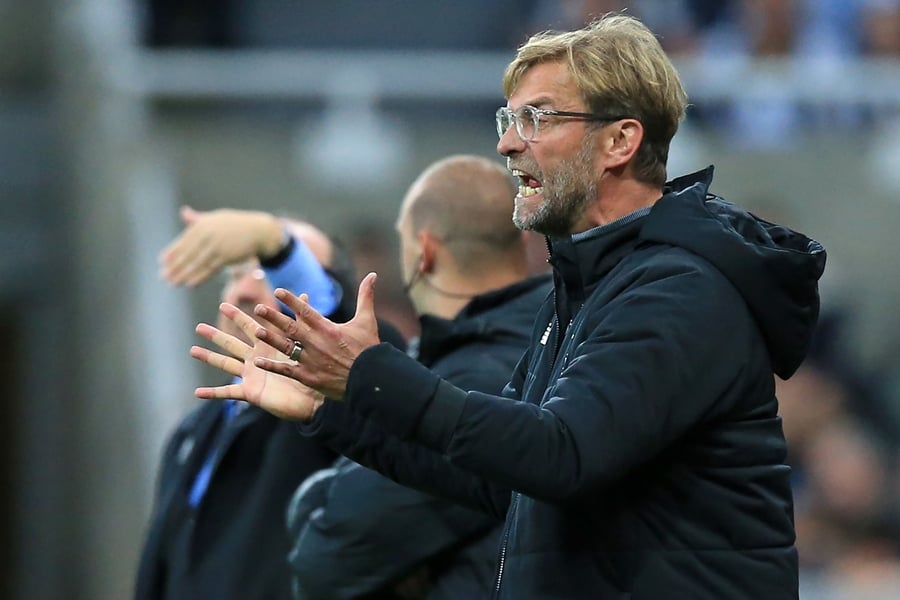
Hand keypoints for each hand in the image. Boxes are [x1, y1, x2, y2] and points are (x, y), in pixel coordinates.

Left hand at [159, 206, 284, 285]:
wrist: (257, 230)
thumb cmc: (235, 224)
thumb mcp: (215, 219)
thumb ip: (197, 219)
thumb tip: (184, 212)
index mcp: (202, 225)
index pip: (183, 241)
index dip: (172, 252)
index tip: (162, 262)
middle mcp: (208, 234)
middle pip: (188, 254)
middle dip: (174, 267)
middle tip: (164, 277)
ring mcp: (217, 245)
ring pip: (197, 263)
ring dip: (184, 274)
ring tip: (174, 283)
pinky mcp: (226, 256)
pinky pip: (210, 268)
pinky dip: (200, 277)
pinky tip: (191, 284)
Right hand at [190, 302, 324, 420]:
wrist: (314, 400)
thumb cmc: (311, 372)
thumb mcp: (304, 344)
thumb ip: (300, 321)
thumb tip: (306, 296)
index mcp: (268, 347)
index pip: (250, 327)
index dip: (238, 317)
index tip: (223, 304)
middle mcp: (256, 360)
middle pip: (232, 344)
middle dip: (216, 335)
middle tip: (198, 327)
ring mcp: (251, 376)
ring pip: (226, 364)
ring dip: (209, 358)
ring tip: (193, 350)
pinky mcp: (250, 393)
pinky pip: (228, 393)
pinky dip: (212, 393)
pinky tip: (197, 393)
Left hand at [251, 272, 380, 399]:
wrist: (371, 379)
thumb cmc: (368, 349)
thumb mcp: (367, 320)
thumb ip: (366, 297)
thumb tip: (373, 275)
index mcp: (328, 329)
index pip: (306, 311)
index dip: (291, 300)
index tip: (277, 291)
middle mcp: (317, 343)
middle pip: (291, 327)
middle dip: (274, 317)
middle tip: (258, 308)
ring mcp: (311, 361)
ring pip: (287, 347)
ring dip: (271, 338)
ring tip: (256, 330)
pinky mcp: (309, 377)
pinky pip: (287, 370)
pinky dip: (272, 366)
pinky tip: (258, 361)